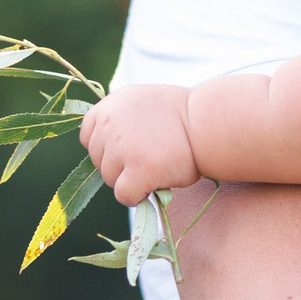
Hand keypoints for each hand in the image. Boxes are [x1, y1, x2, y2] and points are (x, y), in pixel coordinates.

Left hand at [80, 83, 200, 205]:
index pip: (88, 135)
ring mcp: (122, 148)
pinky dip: (137, 196)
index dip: (106, 148)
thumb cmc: (186, 116)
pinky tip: (156, 184)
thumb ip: (123, 118)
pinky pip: (124, 195)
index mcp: (112, 104)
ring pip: (110, 180)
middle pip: (98, 160)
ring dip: (130, 180)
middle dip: (119, 166)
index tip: (127, 152)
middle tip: (148, 160)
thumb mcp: (145, 103)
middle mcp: (111, 123)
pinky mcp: (137, 170)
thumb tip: (108, 145)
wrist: (211, 123)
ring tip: (157, 167)